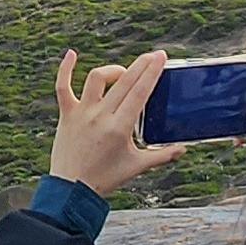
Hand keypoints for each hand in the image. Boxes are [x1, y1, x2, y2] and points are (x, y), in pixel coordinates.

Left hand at [49, 49, 191, 196]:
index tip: (160, 58)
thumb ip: (162, 156)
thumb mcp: (137, 167)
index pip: (140, 92)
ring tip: (123, 72)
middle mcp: (101, 116)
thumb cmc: (104, 179)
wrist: (71, 191)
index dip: (152, 72)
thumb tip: (183, 149)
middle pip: (124, 81)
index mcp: (120, 127)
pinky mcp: (67, 114)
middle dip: (141, 65)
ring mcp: (82, 113)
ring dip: (113, 70)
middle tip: (153, 55)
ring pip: (97, 79)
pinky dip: (65, 69)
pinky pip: (62, 87)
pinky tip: (71, 54)